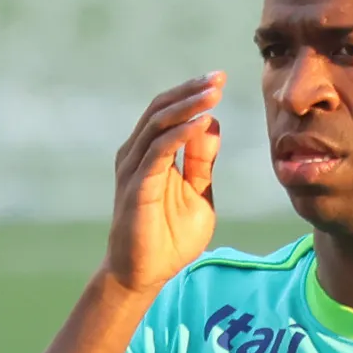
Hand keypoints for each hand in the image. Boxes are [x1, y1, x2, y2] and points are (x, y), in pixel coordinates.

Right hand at [103, 73, 224, 294]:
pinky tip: (201, 123)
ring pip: (158, 125)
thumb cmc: (169, 237)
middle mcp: (136, 155)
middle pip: (160, 110)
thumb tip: (211, 124)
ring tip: (212, 93)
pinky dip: (180, 135)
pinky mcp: (136, 187)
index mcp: (150, 154)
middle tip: (217, 77)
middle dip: (190, 91)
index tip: (219, 79)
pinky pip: (158, 152)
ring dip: (186, 106)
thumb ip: (202, 162)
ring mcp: (133, 170)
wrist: (146, 274)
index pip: (168, 112)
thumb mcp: (197, 194)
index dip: (191, 94)